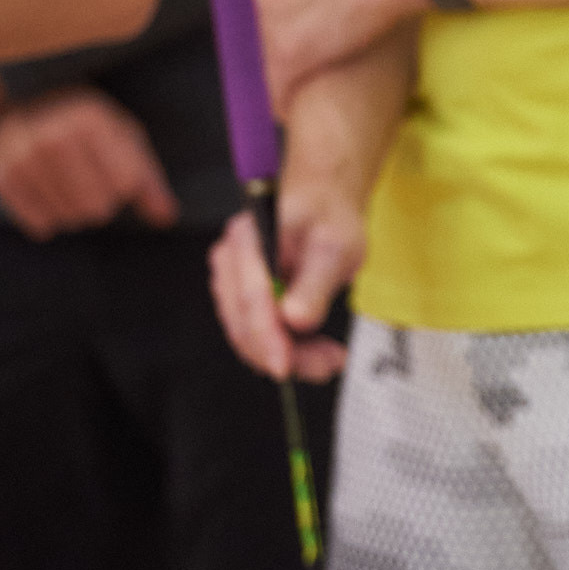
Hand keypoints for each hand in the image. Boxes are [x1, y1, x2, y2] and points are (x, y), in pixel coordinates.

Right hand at [0, 85, 178, 238]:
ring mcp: (22, 158)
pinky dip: (51, 217)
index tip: (116, 169)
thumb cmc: (88, 127)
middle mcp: (53, 136)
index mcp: (91, 119)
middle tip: (91, 179)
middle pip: (97, 206)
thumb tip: (167, 218)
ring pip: (70, 218)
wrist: (25, 108)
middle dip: (102, 201)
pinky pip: (41, 223)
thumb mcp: (125, 138)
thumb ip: (148, 179)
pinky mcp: (3, 179)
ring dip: (77, 211)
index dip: (126, 185)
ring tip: (70, 183)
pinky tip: (49, 193)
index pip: (125, 184)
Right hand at [205, 186, 359, 382]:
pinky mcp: (243, 298)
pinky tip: (314, 350)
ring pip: (249, 336)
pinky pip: (257, 333)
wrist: (322, 203)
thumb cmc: (328, 215)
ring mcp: (233, 281)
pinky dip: (287, 348)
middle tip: (328, 363)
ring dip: (290, 356)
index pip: (251, 298)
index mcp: (249, 240)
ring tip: (329, 358)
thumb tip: (296, 320)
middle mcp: (232, 262)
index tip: (285, 366)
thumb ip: (316, 283)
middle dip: (286, 354)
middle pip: (244, 324)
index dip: (266, 337)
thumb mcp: (336, 245)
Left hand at [255, 0, 423, 102]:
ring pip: (258, 67)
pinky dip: (280, 104)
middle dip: (270, 58)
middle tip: (297, 72)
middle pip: (249, 41)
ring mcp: (271, 24)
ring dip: (272, 85)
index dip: (274, 29)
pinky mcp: (290, 53)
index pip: (251, 9)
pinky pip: (272, 90)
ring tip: (291, 99)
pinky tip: (291, 111)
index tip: (295, 41)